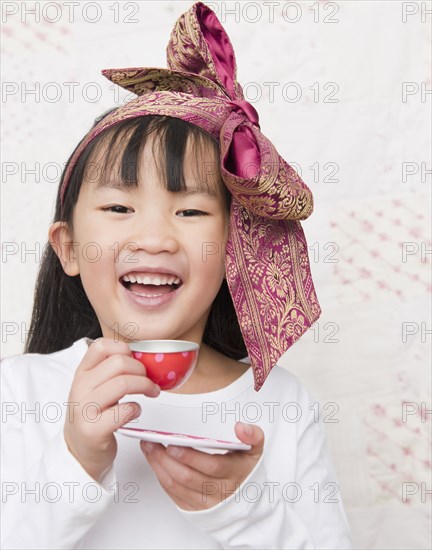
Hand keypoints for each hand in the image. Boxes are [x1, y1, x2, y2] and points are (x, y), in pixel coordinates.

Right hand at [64, 337, 159, 482]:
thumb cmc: (93, 416)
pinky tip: (135, 412)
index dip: (123, 349)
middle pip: (119, 363)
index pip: (101, 346)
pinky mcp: (94, 430)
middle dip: (141, 370)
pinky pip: (125, 410)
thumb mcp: (94, 387)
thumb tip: (141, 357)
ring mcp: (85, 409)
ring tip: (151, 392)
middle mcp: (80, 388)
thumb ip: (109, 371)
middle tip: (148, 380)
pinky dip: (137, 409)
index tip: (134, 361)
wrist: (79, 452)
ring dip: (145, 386)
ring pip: (123, 383)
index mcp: (82, 373)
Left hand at [140, 422, 263, 510]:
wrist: (246, 501)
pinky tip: (154, 461)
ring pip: (177, 485)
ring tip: (149, 447)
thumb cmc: (245, 471)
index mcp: (233, 474)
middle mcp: (218, 491)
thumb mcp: (255, 451)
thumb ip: (252, 436)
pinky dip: (161, 476)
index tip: (174, 444)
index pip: (211, 466)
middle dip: (166, 459)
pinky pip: (173, 493)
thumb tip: (241, 427)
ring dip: (159, 466)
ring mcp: (204, 502)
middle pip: (189, 477)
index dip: (191, 457)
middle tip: (153, 442)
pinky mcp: (192, 507)